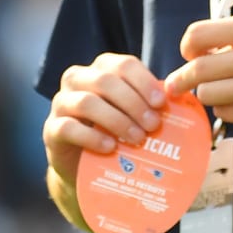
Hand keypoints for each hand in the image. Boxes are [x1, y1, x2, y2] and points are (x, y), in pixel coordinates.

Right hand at [42, 53, 166, 184]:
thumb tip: (181, 103)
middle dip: (133, 102)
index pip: (123, 65)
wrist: (85, 168)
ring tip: (137, 138)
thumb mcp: (131, 115)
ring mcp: (61, 103)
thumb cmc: (114, 133)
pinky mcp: (51, 129)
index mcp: (100, 69)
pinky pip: (68, 128)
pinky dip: (92, 137)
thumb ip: (148, 105)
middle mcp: (77, 79)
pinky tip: (111, 148)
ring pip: (87, 102)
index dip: (144, 82)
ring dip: (117, 120)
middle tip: (154, 125)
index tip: (162, 103)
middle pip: (105, 81)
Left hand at [165, 15, 232, 134]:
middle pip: (197, 70)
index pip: (198, 34)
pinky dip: (226, 110)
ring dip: (208, 95)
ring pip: (207, 94)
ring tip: (222, 91)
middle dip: (183, 79)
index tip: (189, 54)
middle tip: (176, 84)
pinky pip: (225, 113)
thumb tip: (200, 51)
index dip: (187, 47)